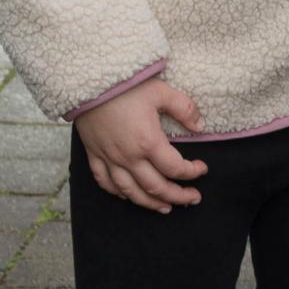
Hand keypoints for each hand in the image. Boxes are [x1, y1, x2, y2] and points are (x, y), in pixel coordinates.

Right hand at [76, 78, 206, 211]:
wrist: (86, 81)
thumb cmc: (125, 85)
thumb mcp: (161, 91)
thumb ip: (184, 109)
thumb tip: (200, 126)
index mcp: (148, 142)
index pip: (175, 168)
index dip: (192, 172)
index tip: (202, 169)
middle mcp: (128, 157)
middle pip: (155, 187)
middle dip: (178, 196)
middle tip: (193, 198)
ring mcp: (109, 158)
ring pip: (130, 191)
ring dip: (149, 203)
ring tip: (165, 208)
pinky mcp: (94, 155)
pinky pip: (104, 182)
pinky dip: (117, 193)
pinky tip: (128, 195)